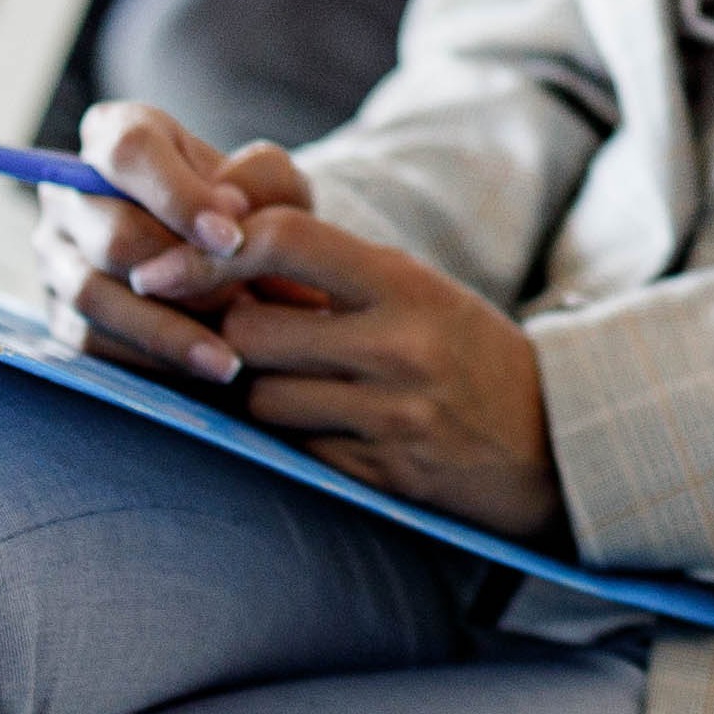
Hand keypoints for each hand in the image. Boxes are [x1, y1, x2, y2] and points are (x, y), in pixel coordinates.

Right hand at [40, 99, 334, 364]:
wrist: (233, 263)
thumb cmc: (251, 212)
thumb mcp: (271, 183)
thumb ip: (261, 182)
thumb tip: (230, 214)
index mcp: (116, 135)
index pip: (130, 153)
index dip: (179, 196)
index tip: (231, 236)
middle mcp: (69, 191)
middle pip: (112, 233)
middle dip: (183, 275)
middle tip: (244, 303)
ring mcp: (55, 254)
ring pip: (94, 293)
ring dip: (167, 331)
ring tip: (229, 360)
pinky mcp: (58, 312)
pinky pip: (89, 343)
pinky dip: (147, 362)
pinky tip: (200, 375)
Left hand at [42, 106, 556, 534]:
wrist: (552, 440)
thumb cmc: (465, 353)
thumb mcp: (415, 292)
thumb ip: (330, 275)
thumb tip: (214, 258)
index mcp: (406, 283)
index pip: (286, 238)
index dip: (210, 251)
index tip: (160, 267)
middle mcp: (399, 346)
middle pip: (250, 332)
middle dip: (228, 337)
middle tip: (239, 339)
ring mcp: (393, 416)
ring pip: (262, 399)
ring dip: (258, 394)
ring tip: (298, 386)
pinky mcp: (384, 475)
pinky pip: (296, 451)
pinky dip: (292, 438)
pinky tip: (325, 427)